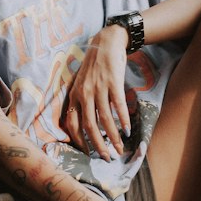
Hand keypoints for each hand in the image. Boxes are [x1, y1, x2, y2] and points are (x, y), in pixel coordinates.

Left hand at [63, 24, 131, 159]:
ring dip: (113, 137)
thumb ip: (81, 100)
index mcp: (74, 95)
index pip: (72, 123)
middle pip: (89, 125)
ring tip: (120, 148)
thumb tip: (86, 124)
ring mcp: (99, 87)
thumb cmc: (94, 65)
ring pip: (104, 119)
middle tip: (106, 158)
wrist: (106, 42)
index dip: (79, 141)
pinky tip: (128, 131)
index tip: (88, 153)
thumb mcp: (81, 82)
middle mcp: (84, 93)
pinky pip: (118, 106)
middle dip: (98, 145)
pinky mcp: (113, 82)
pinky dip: (123, 120)